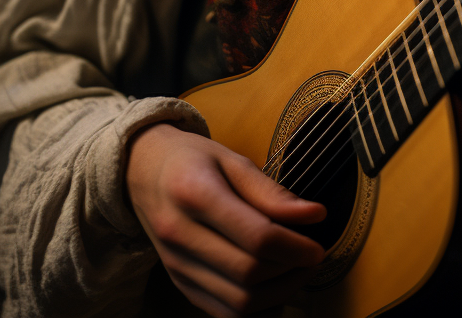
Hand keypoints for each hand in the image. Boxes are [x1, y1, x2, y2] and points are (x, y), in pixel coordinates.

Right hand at [126, 122, 324, 316]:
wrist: (142, 171)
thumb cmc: (193, 160)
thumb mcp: (233, 159)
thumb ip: (271, 191)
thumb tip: (314, 215)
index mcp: (195, 193)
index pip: (256, 236)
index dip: (295, 247)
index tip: (318, 244)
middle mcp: (180, 235)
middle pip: (248, 272)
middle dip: (290, 271)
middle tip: (313, 256)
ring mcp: (176, 265)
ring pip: (237, 302)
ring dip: (277, 294)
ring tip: (297, 272)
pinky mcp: (179, 283)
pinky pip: (223, 312)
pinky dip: (255, 310)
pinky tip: (273, 288)